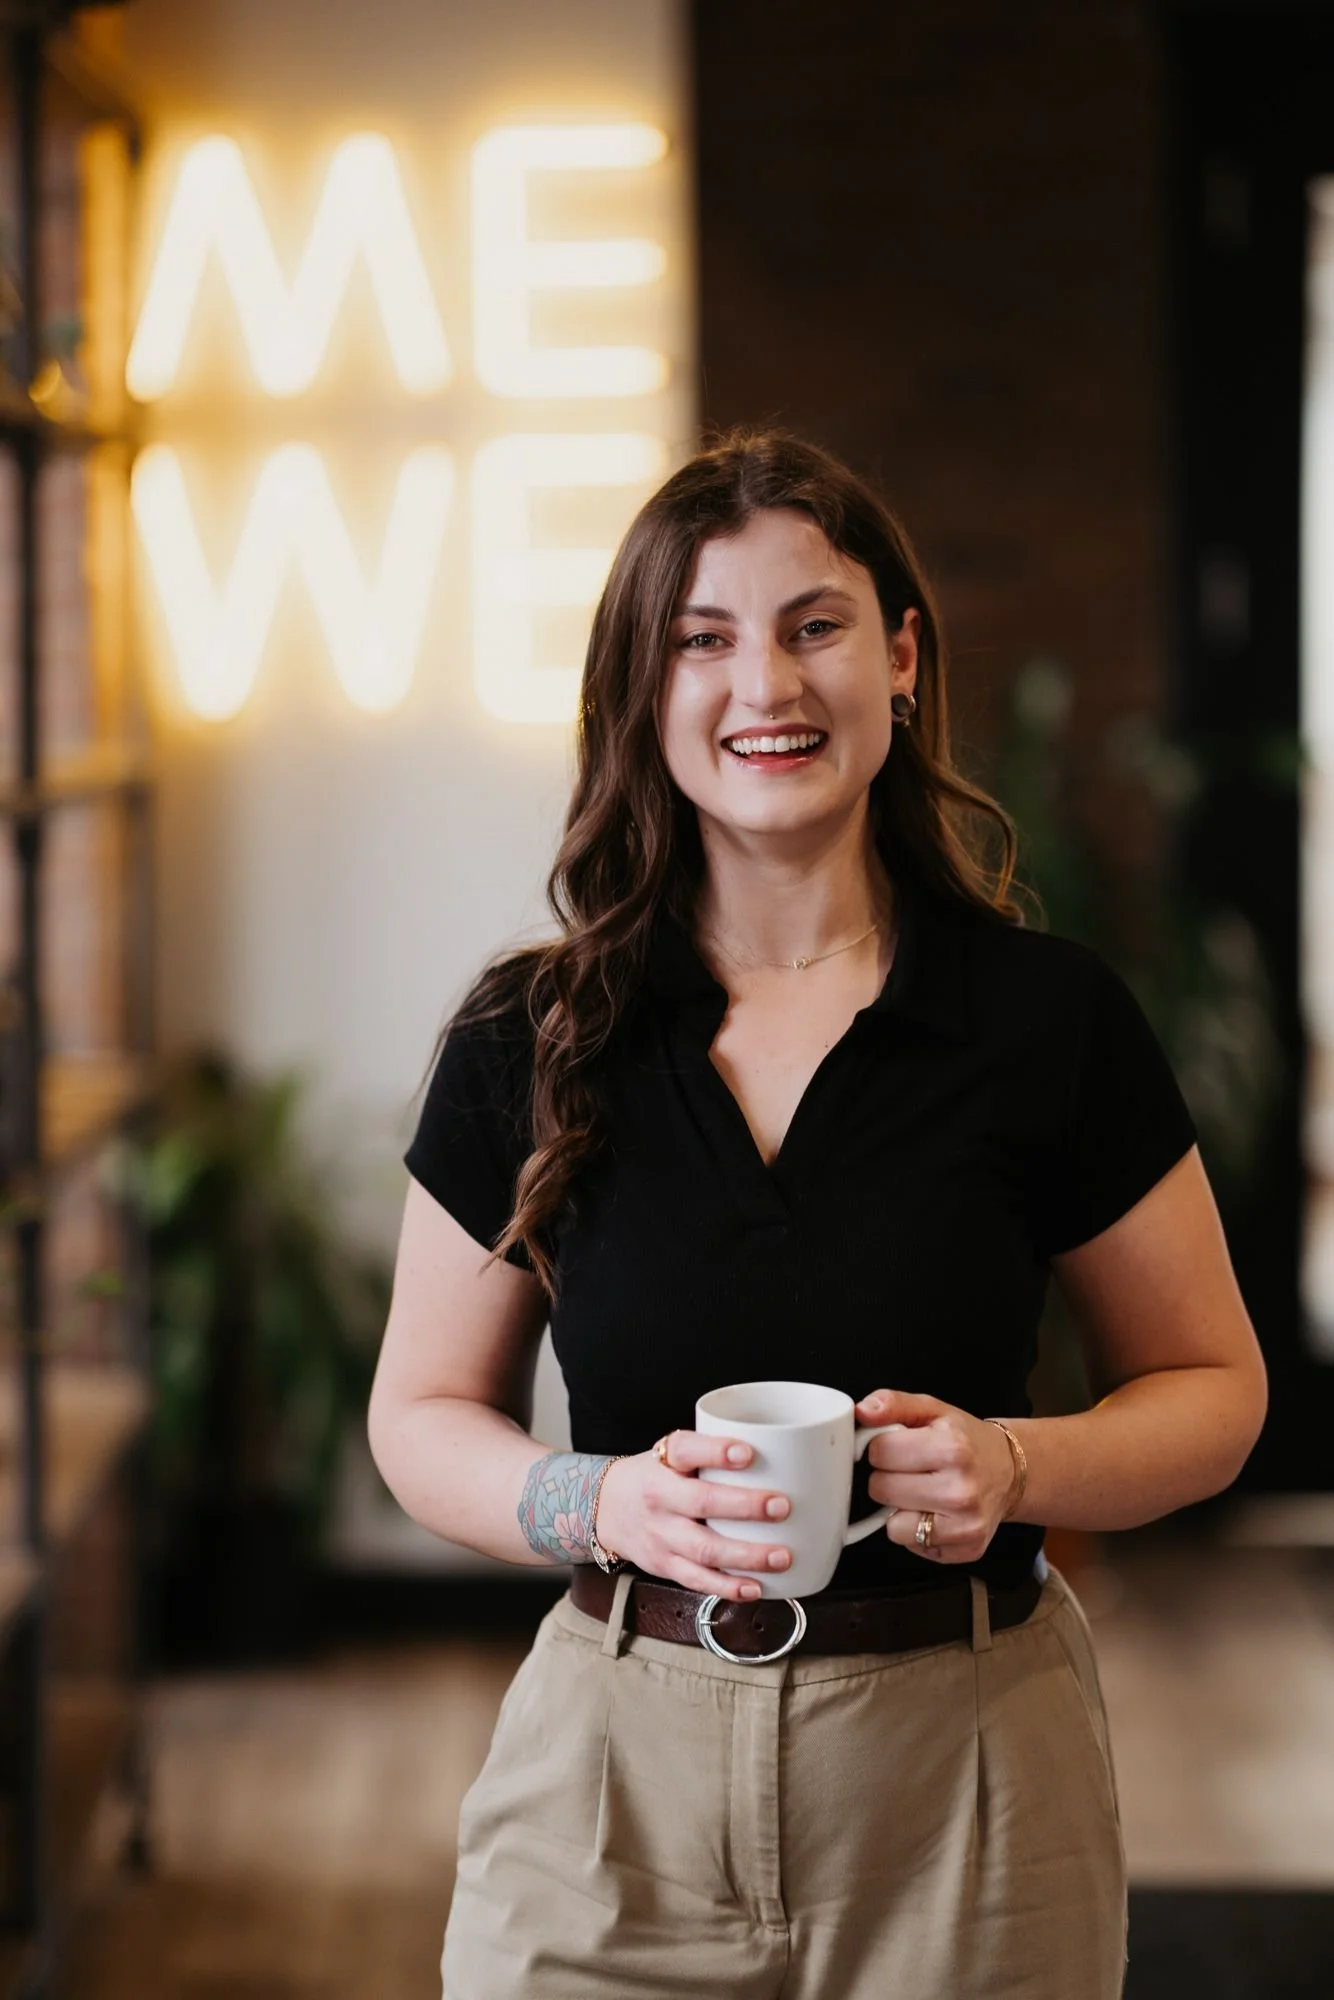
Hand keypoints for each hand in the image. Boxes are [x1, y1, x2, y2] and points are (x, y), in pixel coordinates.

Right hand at [594, 1431, 794, 1600]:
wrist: (605, 1508)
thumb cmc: (655, 1476)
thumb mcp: (671, 1453)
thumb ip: (712, 1452)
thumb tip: (781, 1452)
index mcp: (663, 1461)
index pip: (685, 1449)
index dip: (716, 1451)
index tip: (748, 1452)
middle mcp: (659, 1498)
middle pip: (701, 1502)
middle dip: (745, 1506)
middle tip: (782, 1506)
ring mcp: (660, 1535)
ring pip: (703, 1549)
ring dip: (746, 1555)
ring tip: (782, 1556)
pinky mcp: (664, 1565)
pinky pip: (697, 1580)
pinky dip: (727, 1587)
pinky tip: (755, 1587)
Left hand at [855, 1389, 1016, 1563]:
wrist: (1010, 1472)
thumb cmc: (966, 1441)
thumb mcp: (933, 1409)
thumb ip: (893, 1403)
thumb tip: (863, 1411)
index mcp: (952, 1448)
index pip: (880, 1452)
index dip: (881, 1448)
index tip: (896, 1447)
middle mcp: (961, 1490)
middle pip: (881, 1490)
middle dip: (887, 1478)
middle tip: (910, 1470)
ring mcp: (966, 1525)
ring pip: (893, 1526)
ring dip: (899, 1510)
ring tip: (921, 1493)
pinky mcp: (967, 1550)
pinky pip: (913, 1546)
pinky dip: (916, 1531)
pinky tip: (934, 1512)